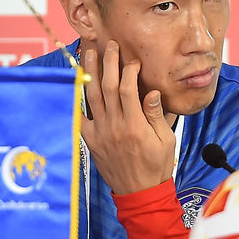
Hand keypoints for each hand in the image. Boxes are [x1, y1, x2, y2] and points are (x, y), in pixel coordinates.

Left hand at [80, 40, 175, 194]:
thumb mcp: (166, 140)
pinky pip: (78, 117)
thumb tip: (151, 92)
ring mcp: (100, 133)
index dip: (129, 70)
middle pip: (108, 86)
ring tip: (89, 53)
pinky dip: (74, 100)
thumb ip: (156, 115)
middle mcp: (115, 126)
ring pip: (91, 96)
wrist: (139, 192)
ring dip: (90, 72)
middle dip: (109, 62)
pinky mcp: (91, 140)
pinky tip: (72, 84)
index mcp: (135, 126)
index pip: (128, 89)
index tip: (133, 61)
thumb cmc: (156, 166)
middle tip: (110, 46)